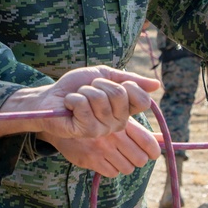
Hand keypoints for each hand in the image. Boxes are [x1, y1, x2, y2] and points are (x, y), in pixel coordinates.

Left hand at [0, 66, 160, 139]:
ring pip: (100, 98)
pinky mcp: (86, 131)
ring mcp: (102, 129)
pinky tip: (69, 106)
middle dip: (98, 84)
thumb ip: (129, 80)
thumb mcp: (103, 75)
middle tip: (88, 90)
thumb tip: (157, 85)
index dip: (128, 86)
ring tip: (77, 98)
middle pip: (119, 94)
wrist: (51, 96)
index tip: (111, 82)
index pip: (142, 99)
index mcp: (124, 110)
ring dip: (84, 91)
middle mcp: (117, 123)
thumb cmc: (76, 86)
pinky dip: (73, 98)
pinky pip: (84, 106)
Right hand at [49, 120, 161, 176]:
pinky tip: (104, 160)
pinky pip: (111, 173)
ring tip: (117, 157)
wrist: (61, 118)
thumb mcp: (116, 118)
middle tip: (131, 155)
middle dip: (138, 159)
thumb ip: (139, 131)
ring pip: (127, 168)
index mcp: (122, 122)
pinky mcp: (89, 159)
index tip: (150, 153)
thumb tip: (164, 141)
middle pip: (140, 159)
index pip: (149, 143)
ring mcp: (101, 148)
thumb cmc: (94, 117)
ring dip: (124, 165)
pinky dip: (110, 169)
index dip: (153, 151)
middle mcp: (113, 134)